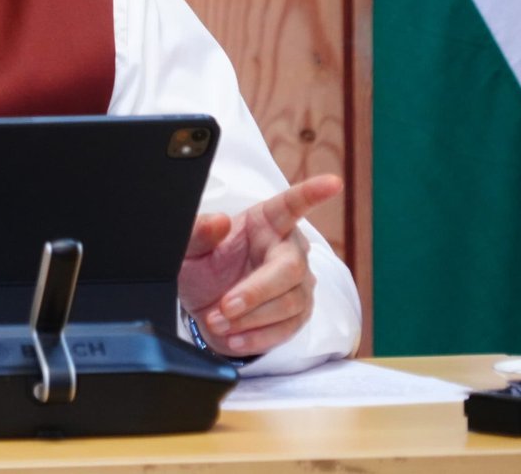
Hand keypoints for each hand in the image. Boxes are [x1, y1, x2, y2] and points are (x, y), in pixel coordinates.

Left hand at [177, 174, 340, 357]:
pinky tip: (234, 337)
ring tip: (218, 321)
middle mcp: (288, 249)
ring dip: (251, 317)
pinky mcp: (297, 314)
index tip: (332, 182)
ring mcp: (298, 283)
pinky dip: (258, 336)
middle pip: (291, 268)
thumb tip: (218, 222)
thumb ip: (197, 233)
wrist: (204, 306)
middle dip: (256, 291)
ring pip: (289, 303)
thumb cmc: (202, 267)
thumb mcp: (188, 248)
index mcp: (265, 222)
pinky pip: (287, 329)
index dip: (312, 193)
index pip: (291, 205)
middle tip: (224, 306)